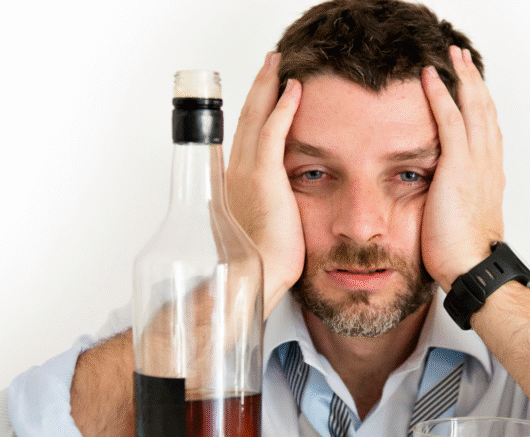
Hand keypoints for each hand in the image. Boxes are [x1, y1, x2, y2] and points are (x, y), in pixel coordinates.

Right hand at [226, 52, 303, 317]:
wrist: (257, 279)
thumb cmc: (265, 264)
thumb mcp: (268, 230)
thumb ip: (274, 212)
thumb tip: (285, 213)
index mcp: (235, 185)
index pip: (245, 138)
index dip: (254, 111)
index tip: (263, 92)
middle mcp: (235, 173)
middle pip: (246, 119)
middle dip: (258, 88)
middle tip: (269, 64)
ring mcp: (246, 173)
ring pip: (255, 117)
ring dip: (267, 87)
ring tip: (277, 65)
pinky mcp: (262, 178)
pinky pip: (273, 132)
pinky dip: (282, 107)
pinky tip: (294, 89)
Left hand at [419, 46, 505, 291]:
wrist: (472, 269)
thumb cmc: (462, 256)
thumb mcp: (459, 222)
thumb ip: (452, 203)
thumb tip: (438, 203)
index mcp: (489, 177)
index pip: (487, 132)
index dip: (480, 106)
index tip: (472, 89)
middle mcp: (489, 164)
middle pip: (485, 111)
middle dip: (474, 82)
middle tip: (464, 59)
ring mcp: (477, 163)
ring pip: (473, 107)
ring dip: (462, 77)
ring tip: (452, 56)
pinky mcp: (459, 167)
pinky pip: (449, 120)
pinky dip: (441, 95)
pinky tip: (430, 77)